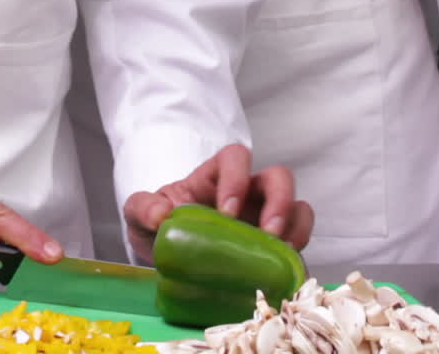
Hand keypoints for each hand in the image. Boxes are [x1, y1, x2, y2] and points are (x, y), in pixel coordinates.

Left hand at [124, 143, 313, 261]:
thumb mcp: (140, 214)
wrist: (166, 260)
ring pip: (298, 209)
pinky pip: (295, 251)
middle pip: (279, 177)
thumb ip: (142, 207)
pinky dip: (295, 262)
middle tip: (269, 232)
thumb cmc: (161, 225)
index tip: (227, 210)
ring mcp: (264, 221)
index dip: (238, 177)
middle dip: (280, 201)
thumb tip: (160, 217)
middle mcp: (247, 194)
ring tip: (282, 255)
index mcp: (216, 176)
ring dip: (296, 228)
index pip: (236, 157)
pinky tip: (282, 280)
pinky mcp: (272, 252)